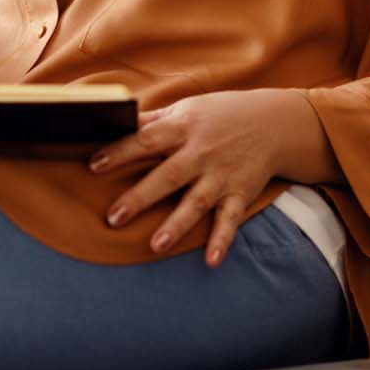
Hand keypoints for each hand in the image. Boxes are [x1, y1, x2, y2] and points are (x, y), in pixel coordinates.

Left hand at [87, 89, 324, 267]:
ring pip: (196, 202)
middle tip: (113, 218)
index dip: (119, 152)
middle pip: (167, 176)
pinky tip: (210, 261)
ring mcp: (221, 175)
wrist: (275, 121)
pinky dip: (222, 240)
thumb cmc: (221, 114)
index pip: (145, 140)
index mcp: (183, 127)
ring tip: (155, 246)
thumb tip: (115, 120)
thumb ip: (153, 120)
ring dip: (176, 224)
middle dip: (140, 197)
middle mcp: (201, 153)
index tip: (94, 165)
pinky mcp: (240, 193)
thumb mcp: (187, 108)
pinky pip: (230, 220)